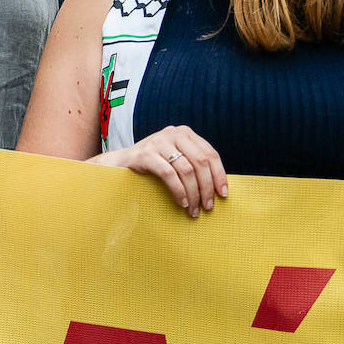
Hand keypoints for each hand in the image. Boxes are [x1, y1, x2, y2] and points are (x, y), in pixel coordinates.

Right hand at [99, 125, 227, 217]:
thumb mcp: (176, 158)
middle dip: (207, 187)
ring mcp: (158, 142)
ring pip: (186, 170)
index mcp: (185, 133)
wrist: (120, 163)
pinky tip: (182, 202)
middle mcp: (173, 133)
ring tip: (194, 210)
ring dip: (194, 193)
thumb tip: (219, 187)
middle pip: (200, 162)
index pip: (210, 154)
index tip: (223, 194)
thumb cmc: (153, 165)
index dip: (219, 175)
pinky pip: (169, 174)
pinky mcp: (145, 154)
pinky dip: (179, 191)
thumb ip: (193, 164)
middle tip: (208, 206)